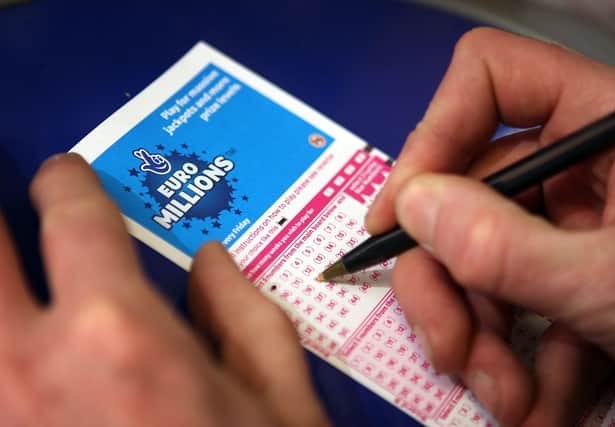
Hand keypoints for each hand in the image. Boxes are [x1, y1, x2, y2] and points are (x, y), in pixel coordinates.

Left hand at [0, 153, 329, 426]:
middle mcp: (32, 369)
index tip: (62, 177)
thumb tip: (211, 260)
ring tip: (6, 279)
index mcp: (121, 335)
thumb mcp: (282, 405)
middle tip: (1, 214)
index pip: (72, 215)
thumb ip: (246, 314)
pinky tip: (12, 360)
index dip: (64, 182)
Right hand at [366, 28, 614, 425]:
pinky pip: (516, 299)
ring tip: (507, 398)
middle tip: (449, 348)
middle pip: (465, 192)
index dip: (432, 136)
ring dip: (478, 334)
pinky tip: (540, 403)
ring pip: (480, 256)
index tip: (399, 217)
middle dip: (447, 280)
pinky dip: (518, 355)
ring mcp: (573, 223)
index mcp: (606, 123)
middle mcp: (579, 164)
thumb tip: (410, 206)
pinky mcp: (573, 274)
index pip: (491, 80)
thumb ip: (506, 246)